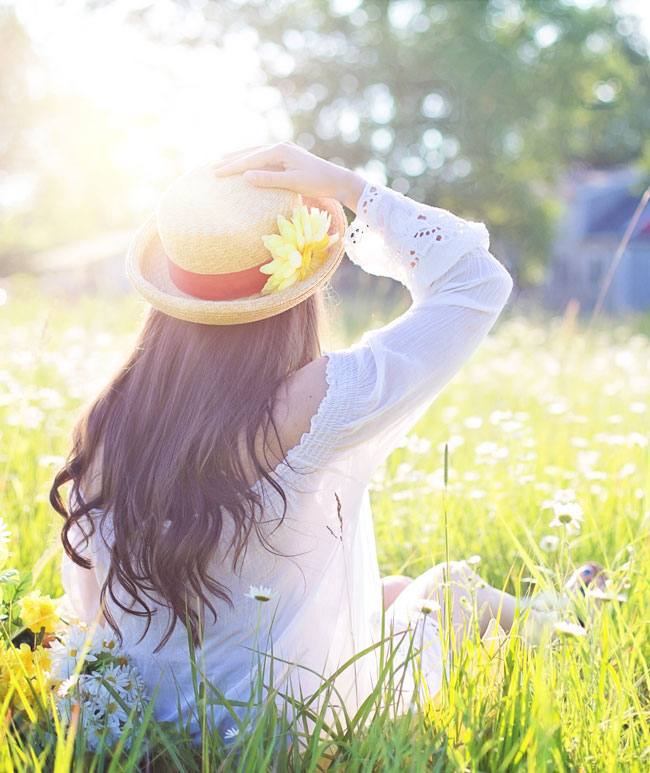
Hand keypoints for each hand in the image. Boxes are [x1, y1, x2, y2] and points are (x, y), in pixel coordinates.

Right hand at [211, 141, 365, 211]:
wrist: (337, 180)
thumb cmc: (317, 183)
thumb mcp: (292, 183)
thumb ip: (269, 179)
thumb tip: (245, 175)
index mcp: (280, 150)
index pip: (251, 159)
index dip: (232, 167)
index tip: (216, 174)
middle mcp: (280, 146)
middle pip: (250, 152)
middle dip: (231, 160)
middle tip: (212, 167)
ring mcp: (284, 150)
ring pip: (256, 153)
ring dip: (239, 157)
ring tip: (223, 161)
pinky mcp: (287, 156)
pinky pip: (263, 157)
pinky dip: (251, 160)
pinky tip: (245, 163)